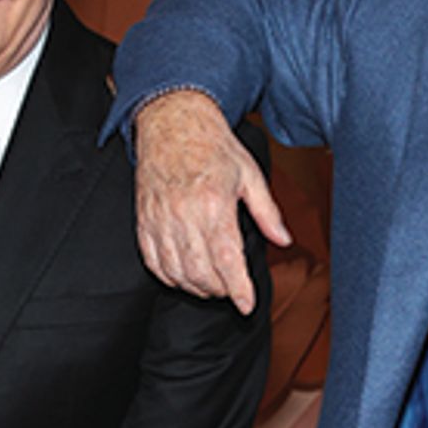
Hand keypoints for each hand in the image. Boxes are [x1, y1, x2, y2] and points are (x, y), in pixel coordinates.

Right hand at [134, 91, 287, 309]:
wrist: (171, 122)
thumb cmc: (211, 145)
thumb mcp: (250, 174)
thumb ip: (267, 211)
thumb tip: (283, 239)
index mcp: (213, 203)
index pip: (227, 260)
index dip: (238, 289)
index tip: (246, 305)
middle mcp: (184, 214)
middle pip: (201, 273)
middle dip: (220, 290)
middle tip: (232, 288)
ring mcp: (160, 219)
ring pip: (176, 272)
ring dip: (196, 287)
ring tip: (211, 285)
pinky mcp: (144, 221)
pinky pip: (153, 262)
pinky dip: (169, 276)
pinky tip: (184, 275)